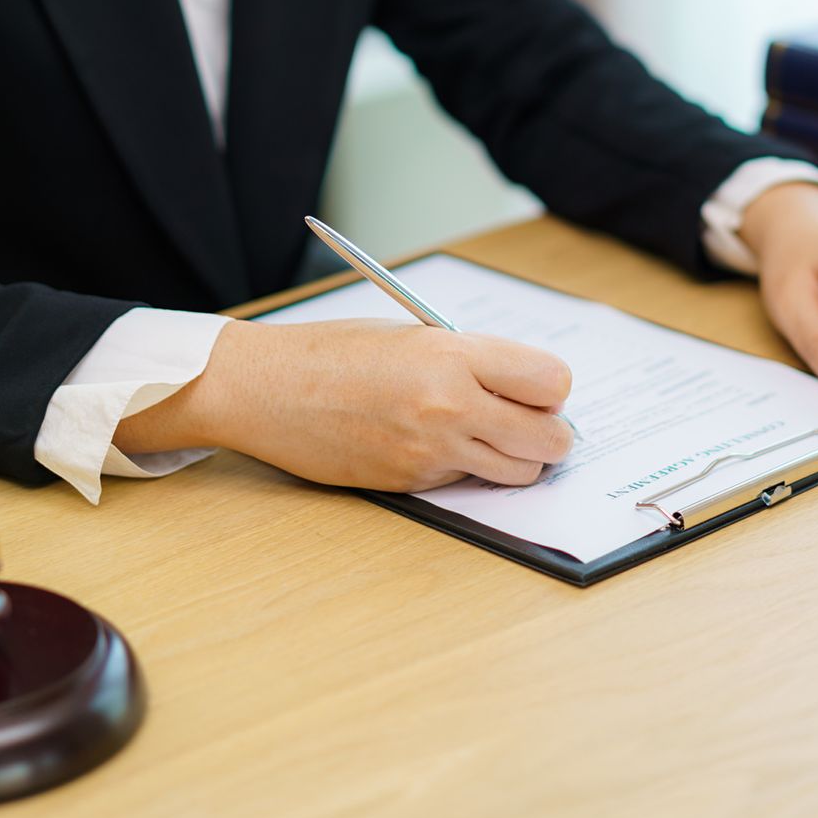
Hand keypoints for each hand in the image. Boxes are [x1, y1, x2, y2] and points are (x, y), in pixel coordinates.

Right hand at [116, 318, 574, 490]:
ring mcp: (430, 451)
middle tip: (530, 422)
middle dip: (550, 433)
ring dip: (516, 458)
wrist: (265, 389)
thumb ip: (471, 359)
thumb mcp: (413, 334)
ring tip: (487, 435)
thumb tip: (524, 386)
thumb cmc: (334, 352)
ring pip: (519, 472)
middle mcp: (449, 406)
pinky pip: (466, 481)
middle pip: (550, 439)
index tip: (539, 388)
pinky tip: (434, 443)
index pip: (551, 383)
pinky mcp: (411, 483)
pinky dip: (466, 467)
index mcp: (453, 356)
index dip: (551, 389)